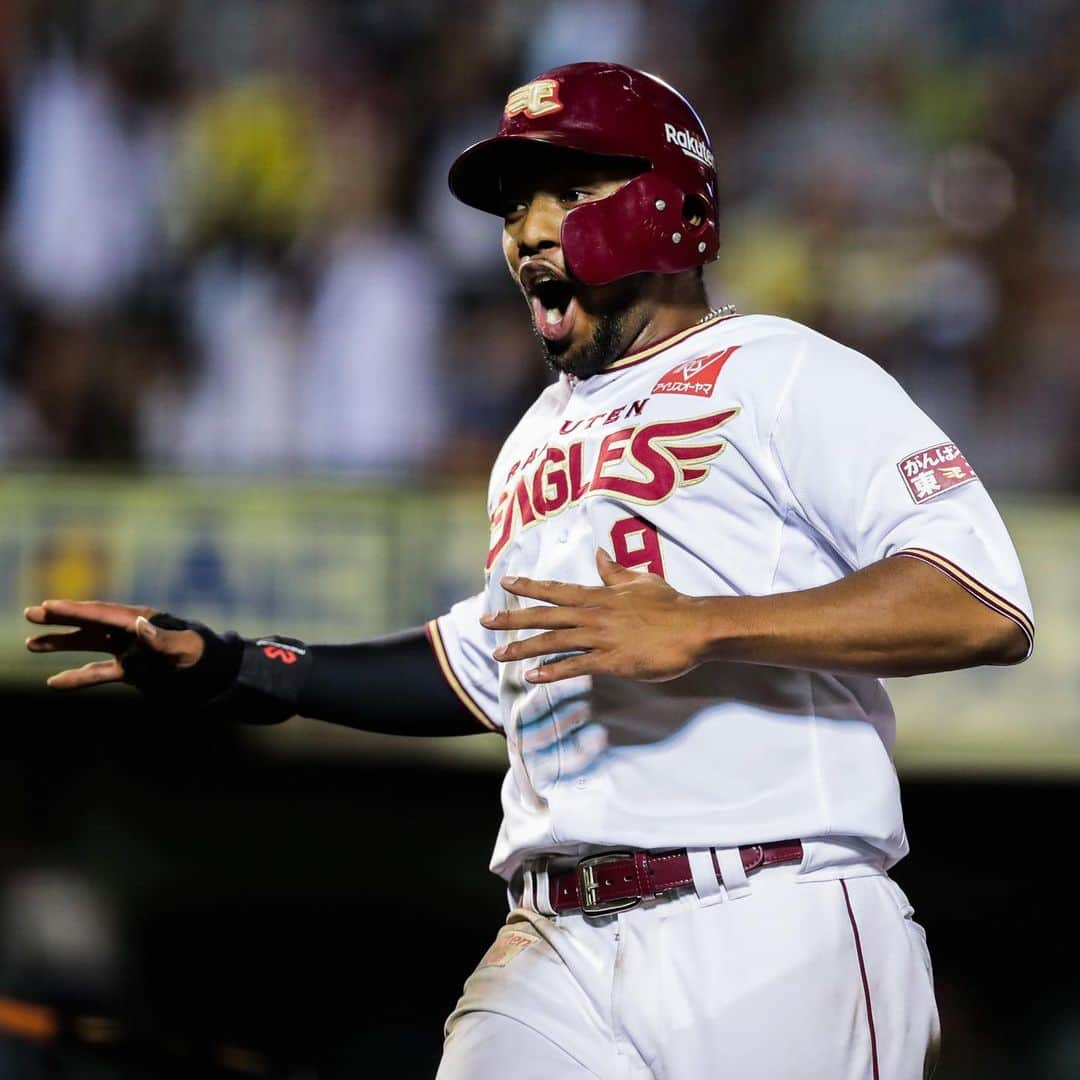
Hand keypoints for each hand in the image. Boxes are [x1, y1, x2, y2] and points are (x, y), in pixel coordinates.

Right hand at [25, 599, 205, 689]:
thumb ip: (161, 639)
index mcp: (143, 620)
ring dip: (61, 644)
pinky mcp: (131, 669)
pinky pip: (98, 672)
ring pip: (89, 645)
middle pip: (91, 623)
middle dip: (62, 618)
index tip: (49, 605)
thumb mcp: (185, 647)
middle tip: (31, 613)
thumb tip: (137, 624)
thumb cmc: (203, 655)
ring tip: (31, 643)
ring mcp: (129, 650)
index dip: (76, 610)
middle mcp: (131, 632)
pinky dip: (78, 677)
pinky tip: (54, 681)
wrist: (214, 675)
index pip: (103, 614)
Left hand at [480, 549, 706, 683]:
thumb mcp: (640, 580)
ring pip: (553, 642)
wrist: (694, 628)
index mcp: (599, 595)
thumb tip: (600, 554)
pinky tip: (533, 677)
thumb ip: (615, 571)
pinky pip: (575, 666)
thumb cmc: (670, 604)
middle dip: (512, 619)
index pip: (556, 590)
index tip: (504, 583)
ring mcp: (600, 638)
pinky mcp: (611, 660)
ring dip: (524, 648)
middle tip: (485, 622)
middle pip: (545, 616)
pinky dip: (552, 672)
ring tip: (499, 654)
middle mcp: (593, 614)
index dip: (528, 587)